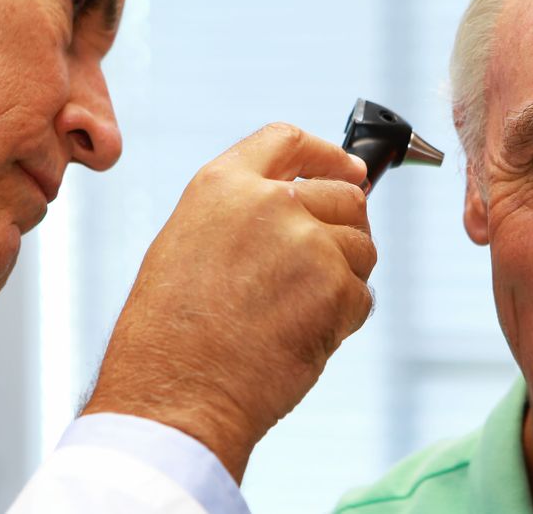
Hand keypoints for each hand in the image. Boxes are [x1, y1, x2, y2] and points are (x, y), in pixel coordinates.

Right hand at [81, 123, 375, 481]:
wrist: (178, 392)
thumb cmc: (170, 336)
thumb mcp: (186, 245)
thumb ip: (242, 216)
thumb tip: (298, 210)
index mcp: (223, 185)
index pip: (289, 140)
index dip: (327, 154)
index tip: (349, 168)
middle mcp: (270, 203)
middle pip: (344, 195)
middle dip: (345, 227)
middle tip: (325, 265)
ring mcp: (308, 243)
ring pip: (361, 247)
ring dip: (345, 277)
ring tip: (298, 311)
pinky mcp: (335, 288)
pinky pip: (362, 295)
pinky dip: (344, 317)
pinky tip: (303, 336)